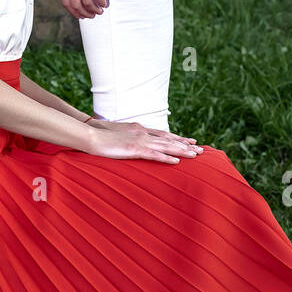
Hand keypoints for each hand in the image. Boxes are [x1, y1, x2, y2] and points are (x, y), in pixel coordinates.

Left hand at [60, 0, 107, 18]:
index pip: (66, 1)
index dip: (74, 12)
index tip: (81, 16)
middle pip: (76, 4)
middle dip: (85, 13)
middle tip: (92, 16)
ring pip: (88, 1)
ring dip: (94, 9)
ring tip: (100, 11)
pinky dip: (102, 1)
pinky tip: (105, 3)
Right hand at [86, 119, 204, 163]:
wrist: (90, 134)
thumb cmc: (101, 135)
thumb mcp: (119, 134)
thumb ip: (129, 136)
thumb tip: (134, 142)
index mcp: (140, 129)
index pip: (163, 134)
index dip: (177, 138)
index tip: (190, 141)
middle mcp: (143, 132)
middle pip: (169, 139)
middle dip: (185, 145)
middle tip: (200, 150)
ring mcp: (140, 140)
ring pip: (166, 146)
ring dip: (182, 151)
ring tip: (195, 155)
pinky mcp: (134, 149)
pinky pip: (154, 155)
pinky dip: (166, 158)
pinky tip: (176, 162)